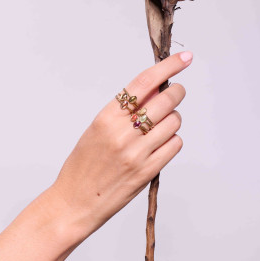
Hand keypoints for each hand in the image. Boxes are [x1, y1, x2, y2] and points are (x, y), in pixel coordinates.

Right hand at [51, 50, 192, 244]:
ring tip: (160, 125)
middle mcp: (122, 133)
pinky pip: (175, 145)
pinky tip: (161, 144)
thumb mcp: (97, 129)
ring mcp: (137, 153)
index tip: (185, 58)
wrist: (74, 203)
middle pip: (166, 99)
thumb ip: (125, 109)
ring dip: (173, 118)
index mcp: (106, 117)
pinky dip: (172, 140)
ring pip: (174, 121)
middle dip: (177, 91)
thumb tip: (156, 87)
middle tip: (176, 90)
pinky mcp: (147, 172)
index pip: (144, 82)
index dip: (168, 66)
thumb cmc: (84, 164)